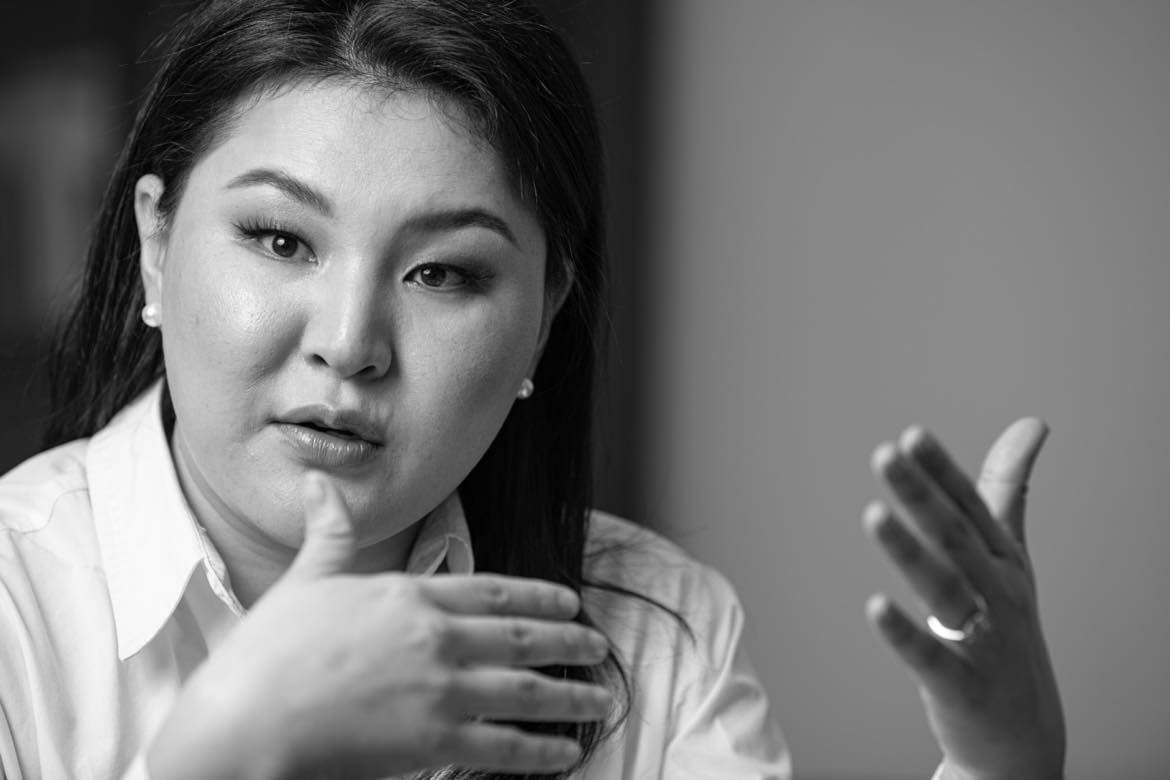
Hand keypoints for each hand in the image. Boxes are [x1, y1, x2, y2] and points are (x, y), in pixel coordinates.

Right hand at [148, 472, 611, 779]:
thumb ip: (328, 532)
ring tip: (600, 698)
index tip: (568, 602)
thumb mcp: (305, 579)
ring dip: (571, 695)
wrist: (244, 717)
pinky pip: (503, 746)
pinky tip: (565, 751)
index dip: (539, 597)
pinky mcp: (433, 740)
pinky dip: (540, 750)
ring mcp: (439, 689)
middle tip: (599, 647)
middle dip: (569, 643)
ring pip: (526, 690)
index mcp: (410, 595)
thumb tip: (317, 484)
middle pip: (522, 637)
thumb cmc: (269, 651)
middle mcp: (436, 637)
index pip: (494, 591)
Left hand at [863, 419, 1065, 779]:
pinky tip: (875, 608)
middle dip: (921, 496)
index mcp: (1003, 560)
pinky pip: (931, 657)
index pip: (971, 507)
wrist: (1025, 737)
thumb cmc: (1008, 631)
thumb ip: (1007, 492)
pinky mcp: (962, 686)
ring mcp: (985, 640)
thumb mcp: (1011, 558)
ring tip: (874, 516)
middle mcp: (998, 594)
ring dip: (910, 552)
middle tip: (886, 456)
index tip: (912, 436)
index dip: (942, 472)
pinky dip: (904, 634)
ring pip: (945, 589)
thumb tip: (1031, 425)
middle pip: (956, 537)